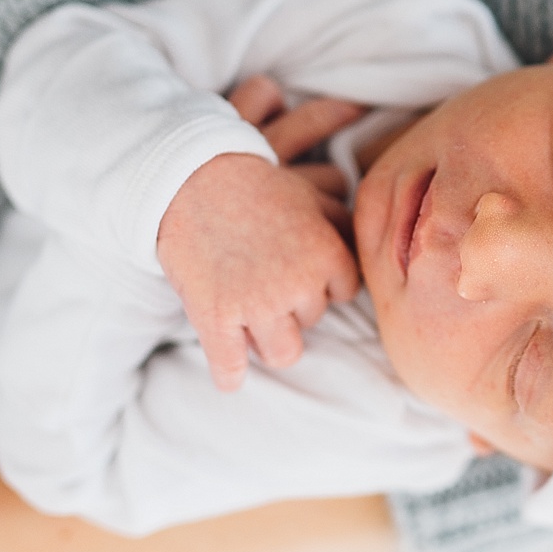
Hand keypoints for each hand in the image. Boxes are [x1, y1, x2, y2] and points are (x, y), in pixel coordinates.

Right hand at [157, 75, 365, 390]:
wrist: (186, 174)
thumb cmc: (251, 176)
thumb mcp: (306, 191)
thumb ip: (338, 218)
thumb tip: (366, 234)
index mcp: (326, 256)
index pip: (343, 291)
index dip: (321, 281)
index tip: (298, 268)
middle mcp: (297, 286)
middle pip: (311, 318)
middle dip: (292, 305)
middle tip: (265, 283)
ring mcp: (255, 307)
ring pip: (282, 352)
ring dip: (268, 341)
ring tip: (253, 328)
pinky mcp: (215, 319)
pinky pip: (230, 367)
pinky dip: (230, 375)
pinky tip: (229, 377)